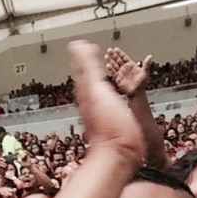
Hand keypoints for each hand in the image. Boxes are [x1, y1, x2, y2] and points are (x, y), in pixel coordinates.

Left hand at [69, 41, 144, 167]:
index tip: (80, 44)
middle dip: (87, 65)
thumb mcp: (96, 89)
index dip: (82, 56)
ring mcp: (101, 111)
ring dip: (97, 78)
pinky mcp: (111, 120)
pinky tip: (110, 95)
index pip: (82, 69)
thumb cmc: (109, 123)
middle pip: (87, 79)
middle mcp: (92, 101)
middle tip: (87, 52)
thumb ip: (88, 67)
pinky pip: (108, 101)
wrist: (119, 153)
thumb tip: (77, 45)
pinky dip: (108, 92)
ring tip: (98, 70)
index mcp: (88, 91)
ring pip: (96, 90)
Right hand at [105, 47, 151, 97]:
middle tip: (109, 50)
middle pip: (117, 60)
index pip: (124, 57)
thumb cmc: (141, 83)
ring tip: (106, 56)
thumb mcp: (145, 73)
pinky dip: (110, 69)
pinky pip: (113, 72)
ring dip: (110, 61)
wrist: (136, 92)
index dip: (120, 53)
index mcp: (131, 65)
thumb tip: (150, 56)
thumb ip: (146, 64)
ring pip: (114, 65)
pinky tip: (108, 65)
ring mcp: (120, 73)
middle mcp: (125, 68)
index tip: (116, 49)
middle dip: (113, 55)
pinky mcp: (117, 79)